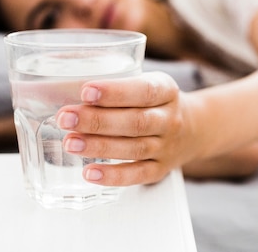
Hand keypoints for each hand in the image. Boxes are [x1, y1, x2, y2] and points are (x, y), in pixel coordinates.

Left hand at [55, 71, 197, 185]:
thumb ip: (118, 83)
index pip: (144, 91)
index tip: (86, 91)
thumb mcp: (148, 82)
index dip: (115, 92)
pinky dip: (113, 176)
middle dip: (97, 120)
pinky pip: (137, 175)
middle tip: (66, 117)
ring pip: (134, 148)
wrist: (194, 129)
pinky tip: (90, 172)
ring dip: (99, 146)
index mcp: (167, 91)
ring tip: (70, 142)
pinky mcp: (160, 169)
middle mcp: (169, 119)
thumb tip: (64, 84)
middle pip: (135, 122)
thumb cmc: (156, 102)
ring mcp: (166, 147)